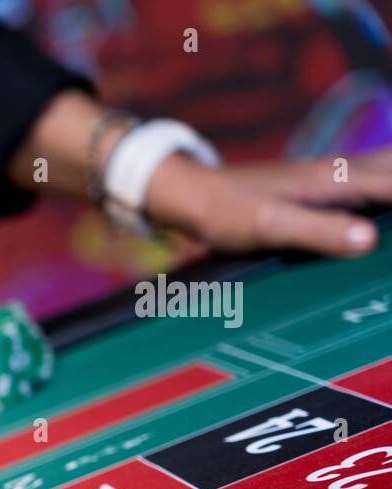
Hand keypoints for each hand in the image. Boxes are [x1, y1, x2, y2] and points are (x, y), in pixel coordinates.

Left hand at [146, 148, 391, 256]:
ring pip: (390, 174)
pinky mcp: (325, 188)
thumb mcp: (270, 227)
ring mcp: (336, 177)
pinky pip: (375, 184)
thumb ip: (319, 233)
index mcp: (340, 180)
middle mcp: (345, 172)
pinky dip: (389, 190)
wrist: (191, 195)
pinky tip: (382, 214)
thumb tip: (369, 241)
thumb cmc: (226, 212)